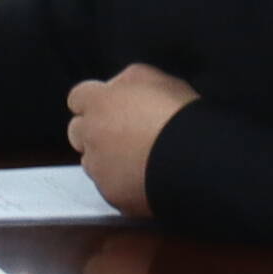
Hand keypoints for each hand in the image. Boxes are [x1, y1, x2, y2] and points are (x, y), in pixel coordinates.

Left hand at [64, 63, 197, 212]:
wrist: (193, 160)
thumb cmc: (179, 116)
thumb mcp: (154, 78)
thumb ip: (126, 81)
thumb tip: (119, 86)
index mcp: (98, 101)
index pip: (78, 98)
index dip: (96, 103)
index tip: (111, 108)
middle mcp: (89, 134)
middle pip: (78, 132)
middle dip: (94, 133)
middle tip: (125, 136)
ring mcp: (98, 167)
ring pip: (92, 163)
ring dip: (107, 161)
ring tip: (141, 160)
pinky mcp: (112, 195)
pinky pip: (111, 190)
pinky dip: (124, 186)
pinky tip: (147, 179)